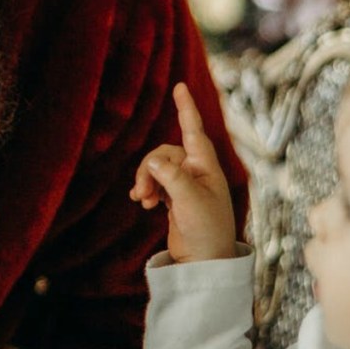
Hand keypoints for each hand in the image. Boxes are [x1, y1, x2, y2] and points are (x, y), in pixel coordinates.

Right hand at [129, 83, 235, 261]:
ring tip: (142, 201)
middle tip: (142, 194)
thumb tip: (152, 161)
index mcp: (206, 167)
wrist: (204, 262)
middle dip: (149, 169)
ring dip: (146, 181)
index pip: (193, 131)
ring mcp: (185, 185)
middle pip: (164, 153)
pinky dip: (147, 189)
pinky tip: (143, 203)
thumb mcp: (189, 201)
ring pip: (156, 168)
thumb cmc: (206, 231)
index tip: (179, 86)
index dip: (186, 108)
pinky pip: (155, 182)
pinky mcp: (175, 199)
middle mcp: (197, 172)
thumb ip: (171, 177)